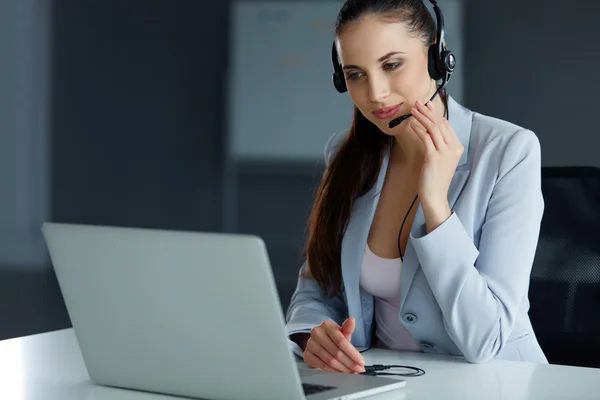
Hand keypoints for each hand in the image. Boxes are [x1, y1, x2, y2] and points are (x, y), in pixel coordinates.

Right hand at [303, 318, 365, 373]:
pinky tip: (340, 373)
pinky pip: (322, 365)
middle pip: (336, 351)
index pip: (341, 340)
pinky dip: (333, 371)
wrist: (320, 343)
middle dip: (350, 363)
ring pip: (330, 360)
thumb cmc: (333, 338)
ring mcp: (310, 344)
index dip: (352, 353)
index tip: (361, 361)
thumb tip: (352, 320)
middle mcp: (316, 333)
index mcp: (326, 325)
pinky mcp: (307, 355)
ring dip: (343, 368)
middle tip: (359, 369)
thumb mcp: (342, 333)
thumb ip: (348, 329)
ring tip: (352, 372)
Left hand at [409, 100, 463, 229]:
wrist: (435, 196)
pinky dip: (418, 129)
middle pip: (440, 123)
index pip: (446, 125)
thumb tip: (428, 126)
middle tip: (417, 103)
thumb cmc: (434, 177)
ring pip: (433, 128)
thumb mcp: (439, 158)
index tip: (427, 105)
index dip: (436, 113)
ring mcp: (445, 153)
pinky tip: (412, 124)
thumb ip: (436, 143)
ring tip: (413, 110)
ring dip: (422, 117)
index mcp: (457, 147)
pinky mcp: (434, 157)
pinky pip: (426, 138)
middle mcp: (453, 148)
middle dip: (428, 111)